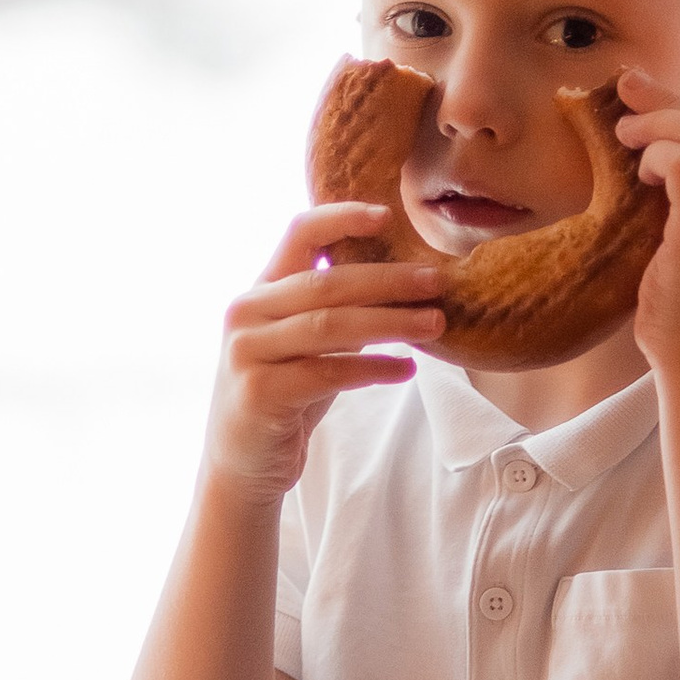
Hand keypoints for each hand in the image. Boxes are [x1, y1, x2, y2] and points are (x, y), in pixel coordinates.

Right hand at [203, 204, 445, 500]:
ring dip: (390, 322)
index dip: (342, 218)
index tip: (388, 215)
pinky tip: (406, 369)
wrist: (242, 465)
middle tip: (437, 282)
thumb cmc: (285, 397)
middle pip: (326, 283)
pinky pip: (328, 372)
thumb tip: (403, 280)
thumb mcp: (307, 346)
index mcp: (259, 291)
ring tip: (435, 324)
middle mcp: (246, 313)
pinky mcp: (260, 392)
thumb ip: (336, 311)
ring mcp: (248, 352)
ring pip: (331, 326)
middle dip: (388, 280)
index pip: (299, 234)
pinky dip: (374, 368)